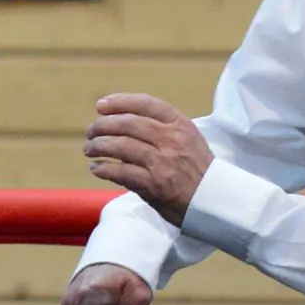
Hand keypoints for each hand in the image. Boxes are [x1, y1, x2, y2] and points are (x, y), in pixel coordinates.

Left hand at [84, 93, 213, 226]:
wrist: (214, 202)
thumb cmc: (198, 171)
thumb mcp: (188, 140)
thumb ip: (161, 130)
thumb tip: (121, 125)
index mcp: (180, 125)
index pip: (145, 104)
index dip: (120, 102)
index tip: (101, 105)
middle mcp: (172, 139)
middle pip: (128, 123)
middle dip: (103, 125)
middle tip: (90, 131)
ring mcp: (163, 162)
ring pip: (121, 145)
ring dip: (99, 146)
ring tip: (89, 149)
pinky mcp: (155, 185)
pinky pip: (121, 172)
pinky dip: (104, 169)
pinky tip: (97, 168)